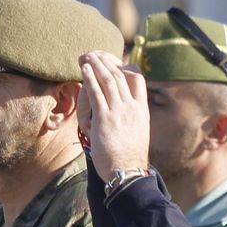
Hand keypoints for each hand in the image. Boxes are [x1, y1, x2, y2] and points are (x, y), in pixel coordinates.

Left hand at [79, 51, 150, 179]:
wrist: (127, 172)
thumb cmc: (130, 158)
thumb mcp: (138, 134)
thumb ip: (132, 119)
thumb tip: (126, 116)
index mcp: (142, 110)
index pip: (138, 79)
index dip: (125, 67)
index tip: (114, 62)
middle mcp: (132, 107)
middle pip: (120, 75)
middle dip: (106, 62)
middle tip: (95, 54)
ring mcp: (119, 111)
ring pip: (108, 80)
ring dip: (96, 65)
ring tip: (87, 56)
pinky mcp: (105, 118)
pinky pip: (97, 93)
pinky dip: (90, 78)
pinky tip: (84, 70)